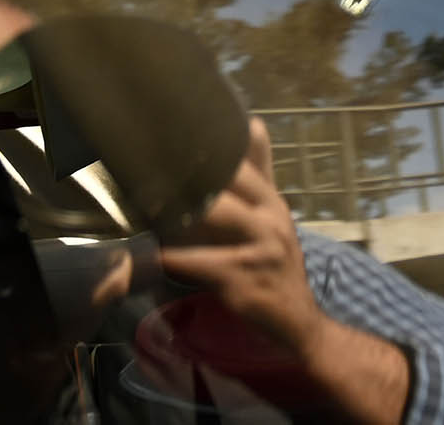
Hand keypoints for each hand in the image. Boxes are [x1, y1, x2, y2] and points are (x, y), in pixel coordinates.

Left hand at [158, 119, 328, 358]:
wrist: (297, 319)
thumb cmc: (276, 264)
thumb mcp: (273, 216)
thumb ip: (261, 175)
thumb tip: (254, 123)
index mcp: (272, 201)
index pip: (243, 160)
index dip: (210, 147)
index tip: (173, 137)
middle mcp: (270, 218)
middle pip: (228, 179)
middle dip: (189, 173)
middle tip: (149, 165)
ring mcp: (259, 247)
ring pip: (211, 215)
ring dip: (176, 210)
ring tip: (146, 202)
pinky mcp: (241, 277)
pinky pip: (197, 261)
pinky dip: (171, 256)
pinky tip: (152, 252)